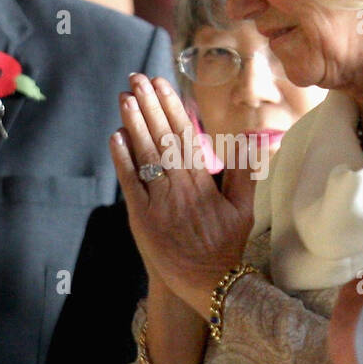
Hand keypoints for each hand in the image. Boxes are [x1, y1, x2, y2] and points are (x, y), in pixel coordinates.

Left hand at [110, 74, 256, 319]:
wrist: (207, 285)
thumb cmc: (225, 246)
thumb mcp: (244, 210)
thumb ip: (242, 174)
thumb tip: (246, 140)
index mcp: (204, 183)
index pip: (185, 135)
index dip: (172, 107)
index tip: (162, 84)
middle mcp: (180, 188)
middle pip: (162, 138)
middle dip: (149, 105)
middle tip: (136, 78)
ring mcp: (159, 203)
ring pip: (145, 156)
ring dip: (133, 124)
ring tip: (125, 97)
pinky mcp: (142, 219)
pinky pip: (130, 184)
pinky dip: (122, 159)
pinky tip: (116, 136)